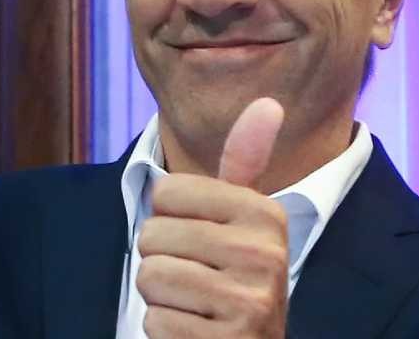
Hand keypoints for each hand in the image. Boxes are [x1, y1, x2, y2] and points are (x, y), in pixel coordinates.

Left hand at [137, 98, 287, 338]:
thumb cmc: (236, 273)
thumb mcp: (244, 217)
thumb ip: (245, 161)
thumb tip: (268, 102)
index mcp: (264, 214)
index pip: (166, 191)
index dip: (170, 215)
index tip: (200, 235)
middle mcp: (264, 255)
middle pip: (152, 234)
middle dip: (162, 257)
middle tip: (197, 275)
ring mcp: (249, 303)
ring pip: (150, 276)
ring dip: (161, 295)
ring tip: (195, 301)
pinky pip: (154, 320)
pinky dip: (165, 328)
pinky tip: (196, 330)